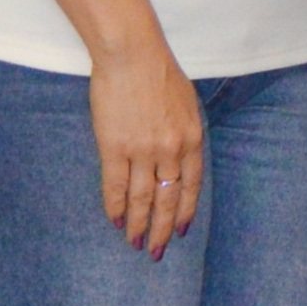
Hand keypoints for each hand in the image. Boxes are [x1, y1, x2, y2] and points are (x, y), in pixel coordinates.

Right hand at [87, 37, 204, 253]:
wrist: (131, 54)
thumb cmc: (159, 72)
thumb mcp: (186, 103)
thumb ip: (184, 132)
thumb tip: (178, 156)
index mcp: (192, 138)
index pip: (191, 185)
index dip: (185, 210)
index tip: (180, 229)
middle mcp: (171, 149)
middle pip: (169, 198)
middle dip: (163, 228)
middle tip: (157, 251)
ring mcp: (142, 150)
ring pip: (143, 198)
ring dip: (139, 224)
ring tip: (135, 243)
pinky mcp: (114, 147)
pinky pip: (116, 186)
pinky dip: (116, 206)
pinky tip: (117, 221)